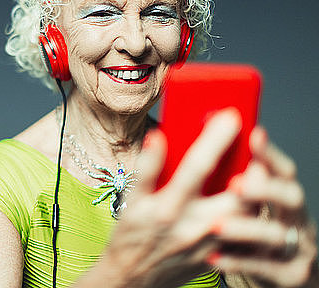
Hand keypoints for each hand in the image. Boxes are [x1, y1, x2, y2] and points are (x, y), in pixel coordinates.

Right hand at [91, 108, 244, 287]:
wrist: (133, 278)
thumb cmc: (131, 236)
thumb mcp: (131, 201)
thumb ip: (146, 168)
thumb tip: (158, 137)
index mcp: (168, 207)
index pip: (197, 167)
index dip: (216, 139)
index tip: (232, 116)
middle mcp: (193, 226)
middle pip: (237, 194)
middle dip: (254, 168)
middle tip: (257, 146)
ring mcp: (210, 244)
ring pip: (248, 215)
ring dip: (257, 190)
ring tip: (256, 169)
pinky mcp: (219, 256)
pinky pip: (246, 235)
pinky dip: (253, 215)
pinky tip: (250, 199)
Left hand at [208, 127, 318, 286]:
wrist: (285, 274)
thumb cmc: (257, 230)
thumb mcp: (254, 203)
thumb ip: (238, 179)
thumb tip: (202, 144)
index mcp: (286, 196)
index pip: (283, 169)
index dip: (270, 153)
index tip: (253, 134)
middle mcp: (296, 218)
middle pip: (291, 197)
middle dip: (264, 188)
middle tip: (235, 183)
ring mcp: (297, 247)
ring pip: (277, 234)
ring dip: (245, 228)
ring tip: (215, 224)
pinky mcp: (289, 274)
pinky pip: (264, 268)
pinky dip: (237, 261)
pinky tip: (213, 256)